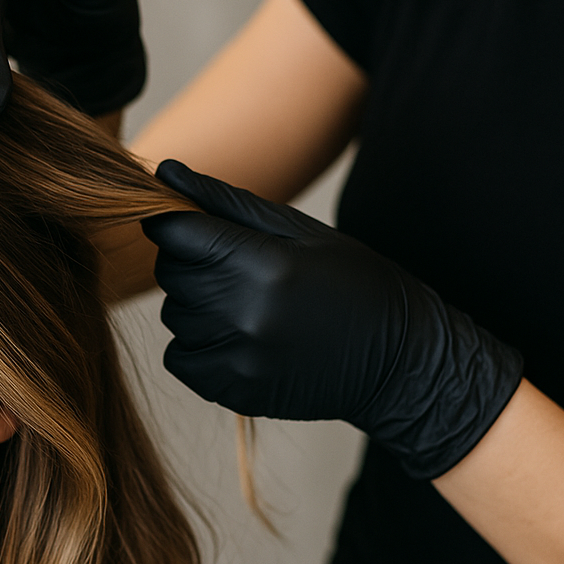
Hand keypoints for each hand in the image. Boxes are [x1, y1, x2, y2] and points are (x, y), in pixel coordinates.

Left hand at [143, 160, 523, 479]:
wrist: (398, 362)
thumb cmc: (352, 281)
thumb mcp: (299, 230)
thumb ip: (226, 202)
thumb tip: (164, 172)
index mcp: (267, 264)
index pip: (177, 234)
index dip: (173, 225)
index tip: (183, 226)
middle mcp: (247, 314)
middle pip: (172, 274)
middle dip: (191, 263)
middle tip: (235, 267)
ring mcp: (239, 358)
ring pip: (174, 315)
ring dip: (197, 305)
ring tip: (247, 305)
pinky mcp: (233, 390)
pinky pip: (179, 357)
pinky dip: (196, 345)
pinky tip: (238, 337)